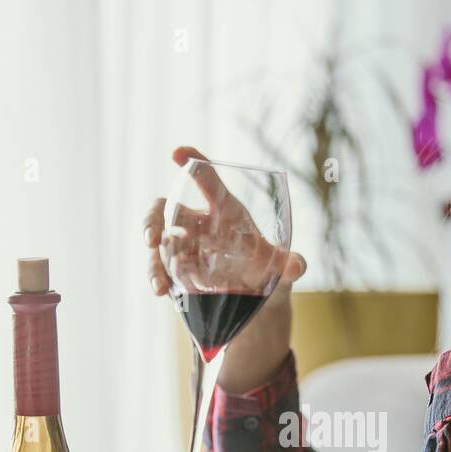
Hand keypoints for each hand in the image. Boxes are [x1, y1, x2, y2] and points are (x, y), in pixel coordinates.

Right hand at [144, 146, 305, 393]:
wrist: (255, 299)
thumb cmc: (266, 271)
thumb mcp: (280, 270)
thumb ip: (289, 266)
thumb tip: (298, 266)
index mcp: (225, 210)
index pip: (207, 180)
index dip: (193, 163)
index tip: (178, 152)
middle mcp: (200, 224)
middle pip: (167, 207)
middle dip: (153, 218)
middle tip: (151, 236)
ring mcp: (184, 246)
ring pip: (158, 238)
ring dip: (153, 255)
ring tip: (158, 279)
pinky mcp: (176, 269)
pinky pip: (159, 267)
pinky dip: (157, 277)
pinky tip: (161, 291)